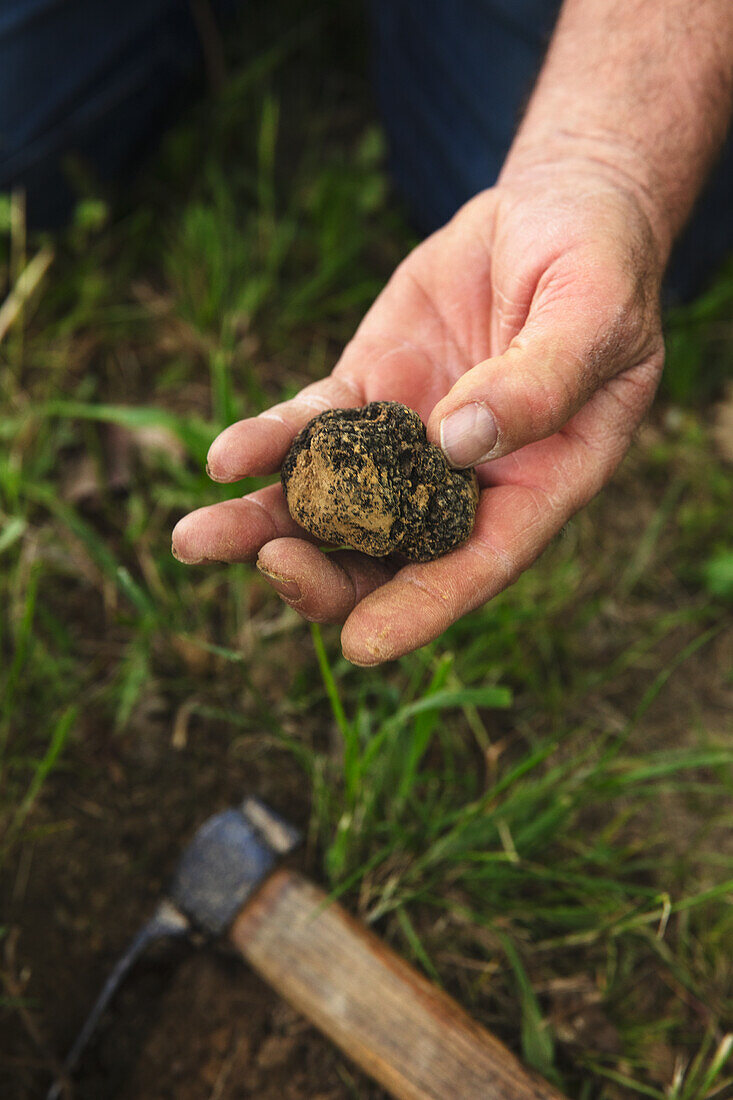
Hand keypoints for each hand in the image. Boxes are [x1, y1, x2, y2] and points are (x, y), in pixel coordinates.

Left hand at [172, 165, 665, 664]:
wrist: (553, 212)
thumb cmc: (598, 269)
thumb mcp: (593, 316)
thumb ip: (540, 382)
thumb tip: (456, 443)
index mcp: (535, 484)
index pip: (477, 562)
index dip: (421, 608)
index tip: (361, 644)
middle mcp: (461, 479)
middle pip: (385, 553)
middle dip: (322, 573)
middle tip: (271, 565)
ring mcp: (405, 439)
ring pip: (330, 502)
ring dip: (263, 525)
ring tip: (194, 539)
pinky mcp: (366, 392)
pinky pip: (308, 428)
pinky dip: (267, 443)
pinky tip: (226, 457)